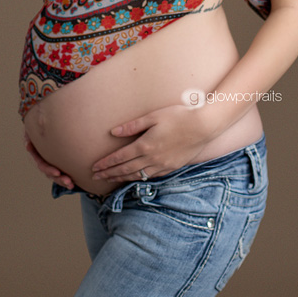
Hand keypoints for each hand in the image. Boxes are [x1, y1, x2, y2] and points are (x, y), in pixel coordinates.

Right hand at [24, 132, 74, 189]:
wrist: (42, 127)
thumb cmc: (36, 129)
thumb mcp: (30, 132)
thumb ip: (28, 138)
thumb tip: (28, 145)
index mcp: (36, 156)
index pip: (42, 165)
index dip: (49, 170)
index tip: (58, 172)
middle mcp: (42, 162)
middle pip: (50, 173)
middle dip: (59, 178)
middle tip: (68, 181)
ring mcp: (49, 164)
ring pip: (55, 176)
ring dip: (63, 181)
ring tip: (71, 184)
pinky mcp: (56, 163)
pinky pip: (60, 173)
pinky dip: (65, 178)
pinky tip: (73, 184)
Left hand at [91, 103, 212, 183]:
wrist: (203, 126)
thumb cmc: (178, 116)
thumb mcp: (154, 116)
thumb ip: (133, 125)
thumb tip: (114, 132)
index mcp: (145, 145)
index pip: (120, 157)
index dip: (106, 163)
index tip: (94, 168)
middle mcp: (152, 158)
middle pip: (125, 169)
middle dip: (109, 174)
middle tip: (96, 178)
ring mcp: (162, 165)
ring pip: (137, 175)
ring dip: (122, 178)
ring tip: (110, 180)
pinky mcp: (171, 167)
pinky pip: (151, 177)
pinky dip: (139, 179)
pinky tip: (135, 178)